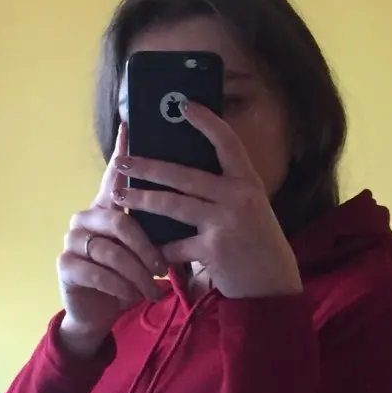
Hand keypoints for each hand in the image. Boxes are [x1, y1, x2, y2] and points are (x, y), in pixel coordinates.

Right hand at [57, 122, 168, 357]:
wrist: (99, 313)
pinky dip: (119, 287)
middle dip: (146, 248)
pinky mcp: (65, 264)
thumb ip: (154, 225)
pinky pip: (97, 272)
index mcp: (107, 207)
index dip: (122, 150)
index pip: (114, 174)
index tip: (130, 124)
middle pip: (120, 220)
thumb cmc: (128, 277)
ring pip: (110, 250)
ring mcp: (71, 239)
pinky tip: (130, 296)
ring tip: (151, 289)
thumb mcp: (144, 250)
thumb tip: (187, 199)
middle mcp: (86, 217)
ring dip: (136, 273)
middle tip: (163, 269)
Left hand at [117, 102, 301, 298]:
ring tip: (119, 197)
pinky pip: (175, 246)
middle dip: (147, 167)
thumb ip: (223, 191)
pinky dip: (158, 250)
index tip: (184, 105)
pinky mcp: (214, 250)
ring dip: (141, 200)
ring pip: (172, 205)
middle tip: (121, 161)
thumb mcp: (249, 210)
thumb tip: (182, 173)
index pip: (227, 142)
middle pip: (184, 174)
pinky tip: (144, 252)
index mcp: (248, 182)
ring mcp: (226, 222)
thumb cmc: (255, 245)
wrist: (272, 286)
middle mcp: (239, 197)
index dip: (207, 121)